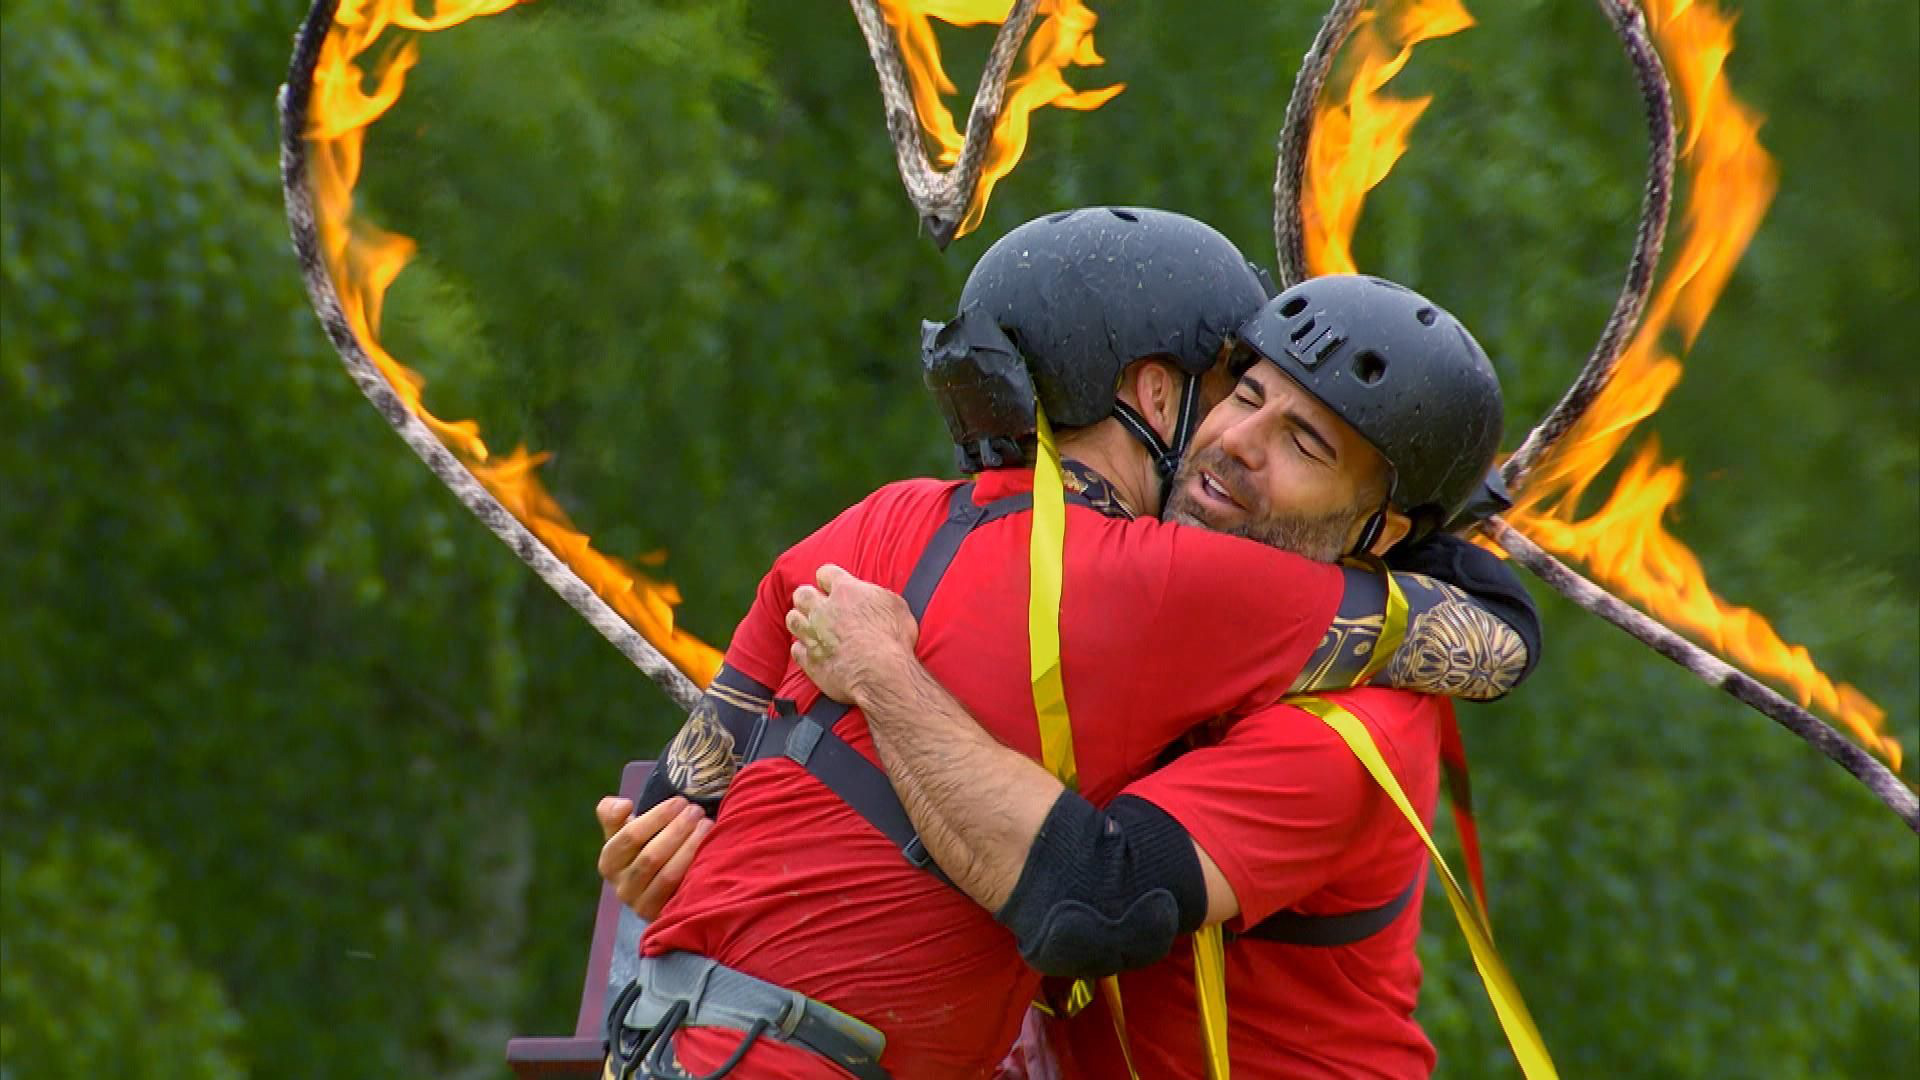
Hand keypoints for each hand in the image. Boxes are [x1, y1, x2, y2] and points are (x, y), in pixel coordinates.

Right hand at [594, 794, 711, 919]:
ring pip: (668, 874)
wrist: (655, 886)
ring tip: (707, 825)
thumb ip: (613, 814)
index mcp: (609, 862)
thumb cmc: (642, 849)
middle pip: (651, 856)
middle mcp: (622, 887)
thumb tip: (622, 805)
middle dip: (678, 829)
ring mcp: (642, 905)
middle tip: (697, 811)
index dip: (657, 816)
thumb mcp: (622, 832)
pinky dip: (696, 868)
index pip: (631, 836)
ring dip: (690, 847)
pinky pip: (681, 891)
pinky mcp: (663, 916)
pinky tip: (711, 849)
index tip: (680, 802)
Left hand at [785, 563, 919, 708]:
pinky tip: (812, 650)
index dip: (829, 579)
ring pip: (793, 619)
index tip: (834, 585)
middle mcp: (823, 610)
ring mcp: (813, 635)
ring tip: (811, 626)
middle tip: (818, 605)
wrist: (881, 673)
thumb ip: (877, 596)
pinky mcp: (810, 661)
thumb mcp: (895, 606)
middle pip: (802, 594)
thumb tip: (873, 596)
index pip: (826, 573)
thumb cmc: (894, 639)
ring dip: (800, 620)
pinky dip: (803, 649)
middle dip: (808, 597)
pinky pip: (796, 649)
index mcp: (846, 591)